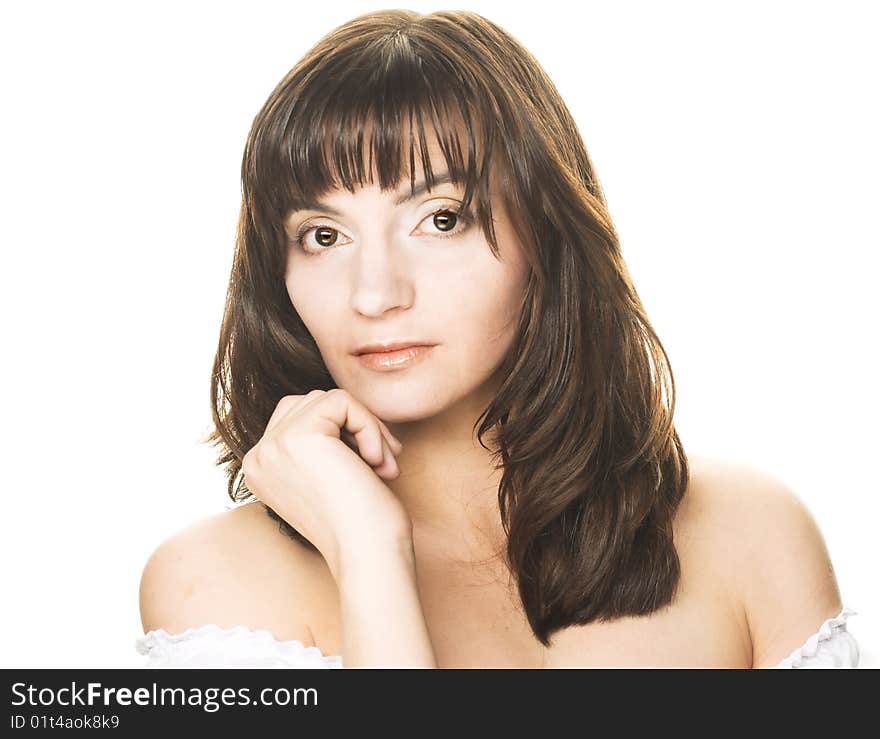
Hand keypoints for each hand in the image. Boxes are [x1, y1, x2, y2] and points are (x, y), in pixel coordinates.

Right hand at [241, 389, 410, 577]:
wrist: (368, 555)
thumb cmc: (362, 523)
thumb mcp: (329, 476)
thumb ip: (320, 443)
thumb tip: (340, 405)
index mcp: (260, 469)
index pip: (299, 417)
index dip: (343, 433)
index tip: (370, 467)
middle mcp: (258, 456)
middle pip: (312, 403)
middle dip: (355, 426)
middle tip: (382, 463)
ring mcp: (273, 444)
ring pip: (329, 400)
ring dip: (367, 428)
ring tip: (383, 466)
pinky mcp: (299, 436)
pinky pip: (342, 401)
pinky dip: (370, 426)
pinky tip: (377, 463)